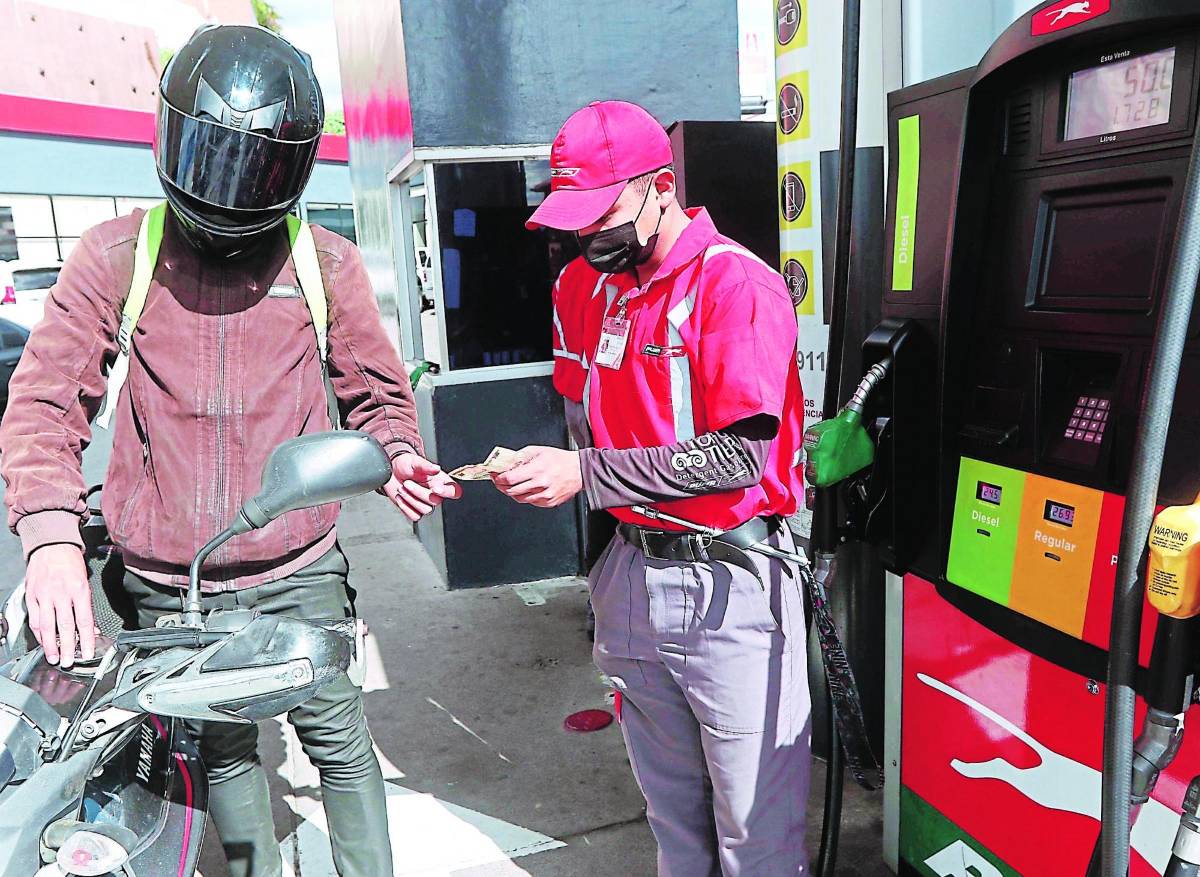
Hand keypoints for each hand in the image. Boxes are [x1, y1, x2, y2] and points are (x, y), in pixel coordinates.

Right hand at [25, 544, 94, 668]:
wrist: (51, 545)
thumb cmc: (71, 563)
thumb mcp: (85, 581)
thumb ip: (86, 605)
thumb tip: (90, 628)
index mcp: (79, 589)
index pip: (84, 620)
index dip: (86, 639)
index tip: (88, 652)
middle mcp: (61, 593)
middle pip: (65, 626)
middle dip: (68, 647)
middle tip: (69, 662)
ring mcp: (44, 595)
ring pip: (47, 626)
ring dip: (50, 645)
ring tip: (54, 657)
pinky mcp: (31, 596)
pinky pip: (34, 619)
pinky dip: (38, 633)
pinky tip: (42, 642)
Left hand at [382, 453, 462, 521]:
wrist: (391, 472)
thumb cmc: (405, 465)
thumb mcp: (414, 461)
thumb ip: (425, 465)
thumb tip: (436, 468)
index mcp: (440, 481)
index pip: (454, 491)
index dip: (447, 492)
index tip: (435, 488)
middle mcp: (435, 493)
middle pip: (436, 501)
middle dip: (419, 492)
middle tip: (407, 483)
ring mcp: (425, 503)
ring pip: (426, 510)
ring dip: (410, 499)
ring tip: (401, 488)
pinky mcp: (415, 510)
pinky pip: (415, 516)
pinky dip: (405, 507)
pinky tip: (400, 497)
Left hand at [493, 446, 581, 507]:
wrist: (579, 471)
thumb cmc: (560, 460)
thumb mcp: (537, 451)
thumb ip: (520, 457)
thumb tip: (505, 464)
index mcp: (536, 469)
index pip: (509, 478)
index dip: (498, 478)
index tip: (495, 475)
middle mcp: (540, 484)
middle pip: (511, 491)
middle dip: (501, 486)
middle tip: (499, 481)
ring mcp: (545, 495)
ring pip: (519, 499)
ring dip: (512, 492)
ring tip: (512, 485)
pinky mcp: (548, 502)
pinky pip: (530, 502)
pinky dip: (525, 496)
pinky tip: (526, 489)